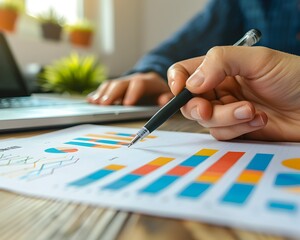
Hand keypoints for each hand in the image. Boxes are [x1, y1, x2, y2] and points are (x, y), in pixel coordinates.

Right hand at [87, 72, 172, 105]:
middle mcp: (134, 80)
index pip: (140, 83)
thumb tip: (163, 100)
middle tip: (105, 104)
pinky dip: (98, 94)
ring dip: (102, 93)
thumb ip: (166, 98)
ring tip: (95, 103)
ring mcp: (123, 82)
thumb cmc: (160, 93)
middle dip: (112, 94)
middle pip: (121, 83)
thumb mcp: (168, 95)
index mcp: (149, 81)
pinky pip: (105, 88)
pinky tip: (91, 100)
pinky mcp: (116, 87)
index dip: (133, 92)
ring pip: (111, 84)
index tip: (127, 104)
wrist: (154, 83)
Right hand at [168, 46, 299, 140]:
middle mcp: (219, 89)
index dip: (177, 82)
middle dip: (199, 107)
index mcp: (219, 68)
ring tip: (252, 111)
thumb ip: (220, 61)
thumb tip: (190, 82)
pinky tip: (258, 120)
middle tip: (208, 109)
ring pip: (206, 121)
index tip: (180, 90)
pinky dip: (238, 128)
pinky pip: (222, 134)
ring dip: (227, 118)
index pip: (184, 72)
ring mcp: (226, 110)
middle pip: (189, 102)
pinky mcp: (236, 129)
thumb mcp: (258, 59)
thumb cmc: (294, 77)